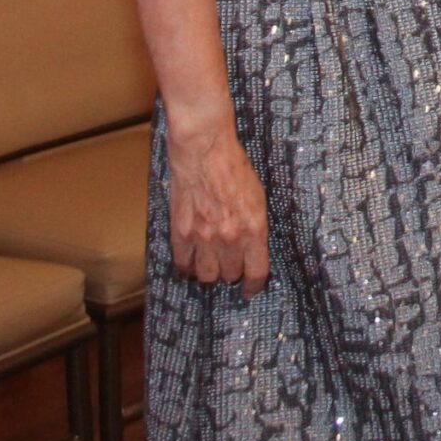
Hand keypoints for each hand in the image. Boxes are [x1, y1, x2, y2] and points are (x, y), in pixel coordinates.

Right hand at [165, 119, 269, 294]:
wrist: (205, 152)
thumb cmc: (235, 169)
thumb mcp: (259, 197)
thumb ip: (255, 226)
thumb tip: (254, 247)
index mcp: (254, 229)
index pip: (256, 272)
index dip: (254, 286)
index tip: (251, 289)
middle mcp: (229, 238)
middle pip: (229, 275)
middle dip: (232, 273)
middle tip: (230, 265)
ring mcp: (203, 237)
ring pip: (205, 276)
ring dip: (209, 273)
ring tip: (210, 265)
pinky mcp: (181, 233)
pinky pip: (182, 264)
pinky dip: (186, 268)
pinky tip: (190, 264)